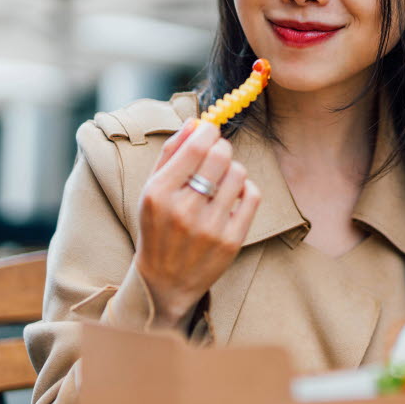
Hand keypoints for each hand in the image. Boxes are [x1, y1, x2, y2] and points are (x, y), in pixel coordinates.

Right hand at [135, 119, 260, 326]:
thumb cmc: (158, 227)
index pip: (196, 147)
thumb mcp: (152, 189)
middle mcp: (184, 210)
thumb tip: (195, 122)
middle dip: (221, 148)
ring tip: (221, 180)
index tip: (209, 131)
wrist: (165, 281)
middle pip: (221, 156)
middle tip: (216, 154)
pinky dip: (246, 190)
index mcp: (159, 193)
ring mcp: (210, 227)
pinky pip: (253, 196)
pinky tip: (233, 196)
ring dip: (233, 170)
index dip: (209, 131)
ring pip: (239, 173)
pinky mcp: (232, 240)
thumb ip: (171, 153)